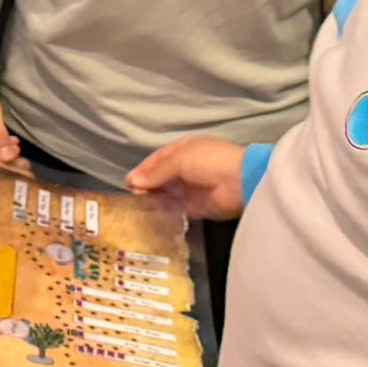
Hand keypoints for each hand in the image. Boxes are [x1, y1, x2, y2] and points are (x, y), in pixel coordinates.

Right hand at [128, 135, 246, 219]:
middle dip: (146, 186)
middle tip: (133, 197)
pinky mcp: (196, 208)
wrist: (239, 181)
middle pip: (160, 178)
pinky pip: (176, 210)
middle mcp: (186, 169)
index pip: (157, 160)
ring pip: (166, 194)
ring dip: (154, 200)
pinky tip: (152, 216)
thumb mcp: (178, 160)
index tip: (128, 182)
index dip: (142, 170)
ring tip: (139, 207)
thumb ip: (155, 172)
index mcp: (183, 151)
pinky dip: (164, 213)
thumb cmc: (208, 161)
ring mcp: (191, 189)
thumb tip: (132, 182)